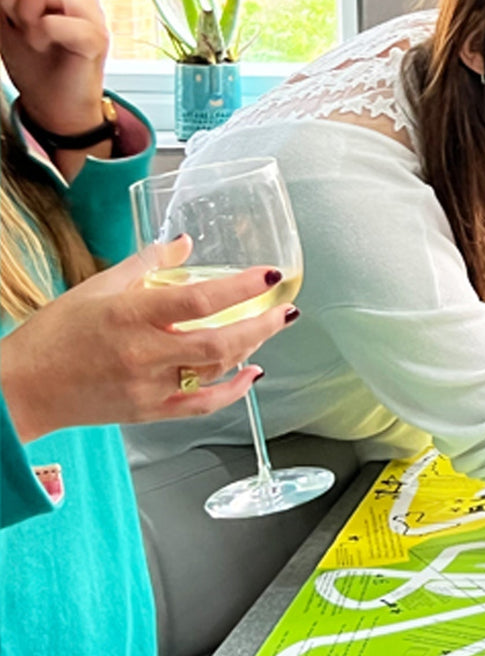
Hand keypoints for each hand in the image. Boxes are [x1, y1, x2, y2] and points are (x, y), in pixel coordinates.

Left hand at [0, 0, 110, 134]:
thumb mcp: (5, 18)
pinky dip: (40, 35)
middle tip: (22, 26)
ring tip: (34, 36)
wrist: (53, 106)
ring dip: (26, 14)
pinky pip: (54, 21)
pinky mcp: (95, 38)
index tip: (9, 12)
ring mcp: (92, 14)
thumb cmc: (33, 64)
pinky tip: (44, 47)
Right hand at [0, 236, 297, 442]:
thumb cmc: (55, 335)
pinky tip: (251, 375)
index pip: (197, 301)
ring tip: (269, 329)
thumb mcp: (98, 287)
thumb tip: (184, 242)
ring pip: (215, 372)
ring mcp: (148, 387)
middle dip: (262, 325)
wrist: (22, 389)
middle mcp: (143, 354)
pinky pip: (202, 405)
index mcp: (130, 316)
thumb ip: (146, 264)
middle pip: (219, 342)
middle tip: (287, 310)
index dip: (240, 288)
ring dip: (251, 350)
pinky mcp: (149, 412)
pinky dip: (233, 392)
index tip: (270, 275)